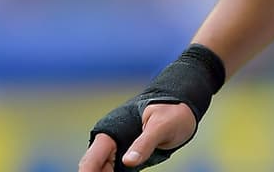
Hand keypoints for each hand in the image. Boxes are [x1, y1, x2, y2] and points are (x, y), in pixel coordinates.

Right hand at [77, 102, 197, 171]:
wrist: (181, 108)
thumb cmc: (172, 111)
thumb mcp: (161, 125)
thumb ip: (145, 142)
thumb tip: (127, 162)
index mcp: (110, 131)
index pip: (91, 160)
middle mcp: (110, 142)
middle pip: (94, 169)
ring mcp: (118, 151)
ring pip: (104, 171)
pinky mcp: (129, 158)